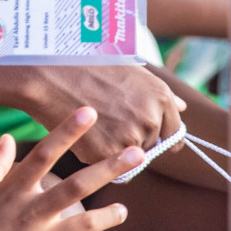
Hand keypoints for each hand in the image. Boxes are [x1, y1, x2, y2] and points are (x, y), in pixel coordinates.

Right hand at [0, 108, 141, 230]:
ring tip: (124, 209)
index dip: (66, 132)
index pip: (44, 153)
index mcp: (11, 190)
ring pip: (81, 225)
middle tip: (136, 152)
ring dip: (105, 216)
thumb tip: (6, 137)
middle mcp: (28, 212)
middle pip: (74, 186)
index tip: (89, 112)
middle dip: (107, 169)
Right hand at [21, 64, 185, 162]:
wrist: (48, 74)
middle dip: (134, 140)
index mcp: (160, 97)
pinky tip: (83, 132)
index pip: (174, 133)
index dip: (160, 135)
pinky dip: (96, 154)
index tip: (148, 136)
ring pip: (128, 158)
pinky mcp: (107, 155)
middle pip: (150, 146)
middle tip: (108, 121)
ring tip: (93, 125)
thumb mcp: (130, 71)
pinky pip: (107, 165)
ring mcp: (129, 139)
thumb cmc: (87, 64)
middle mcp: (151, 119)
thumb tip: (182, 107)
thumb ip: (158, 94)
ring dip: (115, 149)